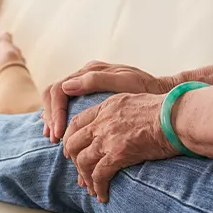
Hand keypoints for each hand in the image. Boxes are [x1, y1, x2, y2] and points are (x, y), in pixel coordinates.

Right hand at [42, 60, 175, 142]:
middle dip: (51, 117)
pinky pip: (70, 108)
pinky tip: (63, 136)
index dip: (54, 112)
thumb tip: (66, 86)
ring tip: (54, 140)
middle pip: (54, 96)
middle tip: (53, 139)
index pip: (58, 90)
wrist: (162, 92)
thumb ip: (96, 81)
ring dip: (54, 120)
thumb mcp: (125, 82)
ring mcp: (88, 87)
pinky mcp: (93, 98)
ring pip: (59, 102)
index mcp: (89, 72)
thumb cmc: (146, 88)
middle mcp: (85, 77)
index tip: (58, 133)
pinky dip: (64, 121)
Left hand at [62, 93, 177, 202]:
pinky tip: (103, 196)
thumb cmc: (167, 110)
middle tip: (80, 172)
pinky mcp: (118, 154)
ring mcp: (108, 138)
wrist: (177, 117)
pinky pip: (99, 175)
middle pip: (74, 143)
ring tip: (92, 189)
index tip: (71, 150)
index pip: (77, 122)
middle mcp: (103, 122)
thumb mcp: (136, 101)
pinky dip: (98, 187)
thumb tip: (122, 124)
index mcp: (107, 107)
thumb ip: (122, 111)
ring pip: (83, 161)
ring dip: (85, 178)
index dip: (70, 137)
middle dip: (74, 161)